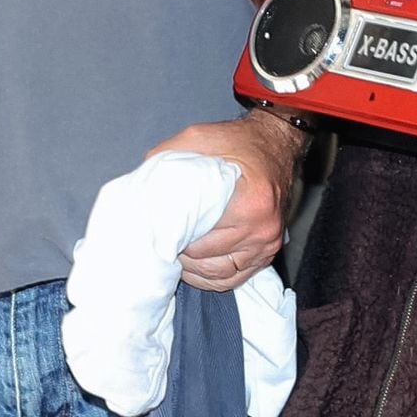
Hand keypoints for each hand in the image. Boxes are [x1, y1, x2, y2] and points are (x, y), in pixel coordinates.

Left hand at [145, 110, 305, 290]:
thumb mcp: (198, 138)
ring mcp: (267, 243)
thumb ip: (168, 158)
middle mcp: (262, 228)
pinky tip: (194, 267)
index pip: (197, 238)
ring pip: (218, 274)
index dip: (171, 239)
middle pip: (205, 258)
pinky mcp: (268, 251)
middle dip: (179, 254)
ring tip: (175, 254)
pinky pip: (235, 278)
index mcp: (249, 203)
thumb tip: (141, 185)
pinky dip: (211, 277)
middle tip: (161, 243)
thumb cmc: (240, 141)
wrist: (275, 142)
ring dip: (193, 270)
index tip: (156, 233)